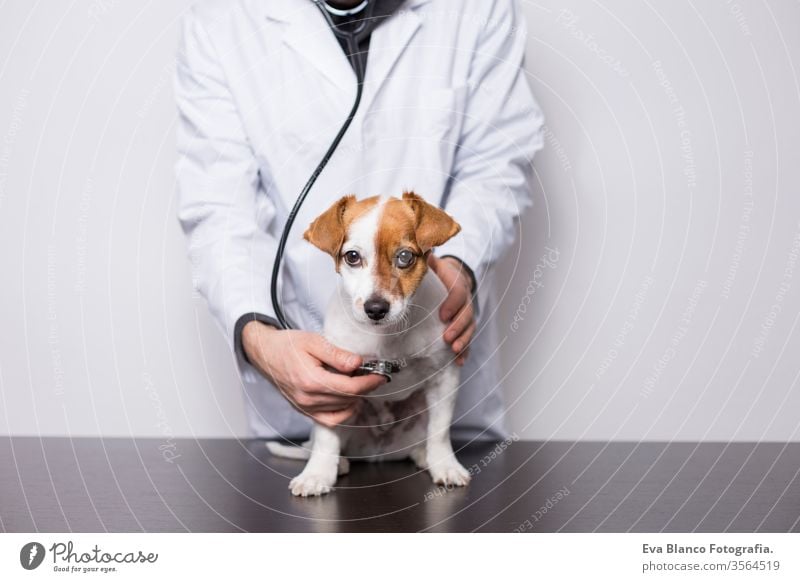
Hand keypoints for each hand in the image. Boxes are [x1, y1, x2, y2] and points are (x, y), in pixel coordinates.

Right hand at [241, 322, 386, 426]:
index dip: (370, 382)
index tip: (381, 375)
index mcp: (311, 381)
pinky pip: (330, 419)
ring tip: (358, 382)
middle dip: (365, 387)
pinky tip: (348, 398)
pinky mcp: (304, 411)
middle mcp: (308, 399)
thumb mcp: (313, 342)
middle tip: (371, 373)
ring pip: (342, 410)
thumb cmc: (287, 345)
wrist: (265, 353)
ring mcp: (305, 408)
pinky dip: (343, 411)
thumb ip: (337, 354)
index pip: (350, 388)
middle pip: (348, 399)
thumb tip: (358, 364)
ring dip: (355, 398)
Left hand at [427, 255, 475, 365]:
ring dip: (464, 340)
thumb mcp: (435, 264)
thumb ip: (427, 259)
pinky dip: (465, 351)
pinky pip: (468, 339)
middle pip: (467, 314)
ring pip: (470, 328)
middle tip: (447, 338)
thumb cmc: (440, 273)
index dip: (452, 304)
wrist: (455, 277)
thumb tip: (418, 250)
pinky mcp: (465, 326)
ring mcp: (467, 314)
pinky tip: (459, 362)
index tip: (442, 315)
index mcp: (458, 284)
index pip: (459, 294)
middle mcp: (466, 301)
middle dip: (458, 327)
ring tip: (455, 350)